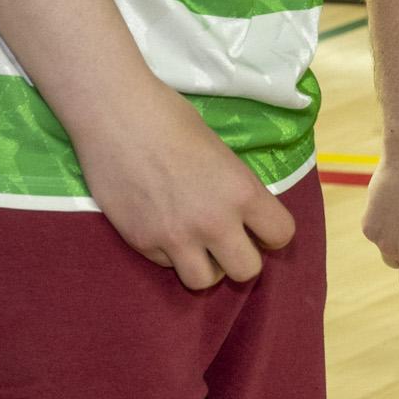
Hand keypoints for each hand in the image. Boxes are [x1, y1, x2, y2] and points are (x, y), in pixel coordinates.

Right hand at [63, 82, 296, 289]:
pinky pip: (167, 265)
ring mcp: (176, 237)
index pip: (281, 235)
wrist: (117, 117)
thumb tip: (240, 214)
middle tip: (228, 241)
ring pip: (204, 281)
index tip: (260, 227)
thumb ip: (235, 189)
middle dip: (241, 258)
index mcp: (243, 192)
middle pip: (247, 271)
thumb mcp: (222, 154)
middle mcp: (214, 222)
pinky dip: (169, 253)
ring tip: (197, 244)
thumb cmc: (172, 120)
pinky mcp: (142, 243)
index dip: (272, 233)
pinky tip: (162, 226)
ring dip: (205, 265)